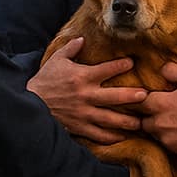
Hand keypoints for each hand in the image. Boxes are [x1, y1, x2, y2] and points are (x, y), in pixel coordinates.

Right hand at [28, 37, 145, 143]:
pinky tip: (123, 137)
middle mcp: (86, 95)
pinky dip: (112, 137)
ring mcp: (84, 113)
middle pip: (115, 97)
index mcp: (82, 76)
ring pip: (111, 119)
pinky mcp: (80, 127)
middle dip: (133, 96)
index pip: (107, 69)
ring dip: (128, 121)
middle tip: (147, 96)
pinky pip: (99, 135)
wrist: (29, 104)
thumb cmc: (44, 81)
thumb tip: (82, 38)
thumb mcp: (56, 60)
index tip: (132, 63)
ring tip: (141, 123)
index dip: (121, 65)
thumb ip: (71, 49)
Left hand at [140, 62, 176, 155]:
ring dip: (156, 127)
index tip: (142, 97)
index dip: (139, 99)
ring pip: (152, 133)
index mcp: (162, 104)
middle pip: (141, 120)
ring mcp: (167, 138)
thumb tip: (161, 70)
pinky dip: (167, 137)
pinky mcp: (176, 150)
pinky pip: (164, 143)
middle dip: (145, 115)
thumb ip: (173, 71)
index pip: (137, 101)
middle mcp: (160, 123)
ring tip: (168, 120)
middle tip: (155, 110)